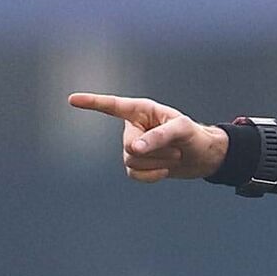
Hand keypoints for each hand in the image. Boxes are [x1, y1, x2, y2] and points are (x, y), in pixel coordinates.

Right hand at [68, 93, 226, 182]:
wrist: (204, 157)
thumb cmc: (194, 135)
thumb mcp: (182, 130)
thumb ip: (158, 136)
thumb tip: (133, 149)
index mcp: (142, 111)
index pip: (113, 106)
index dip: (92, 103)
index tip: (72, 100)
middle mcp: (134, 127)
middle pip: (128, 146)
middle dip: (154, 152)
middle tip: (176, 149)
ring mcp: (134, 147)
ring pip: (131, 161)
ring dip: (157, 163)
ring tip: (175, 156)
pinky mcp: (139, 164)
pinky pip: (134, 174)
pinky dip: (151, 176)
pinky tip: (165, 171)